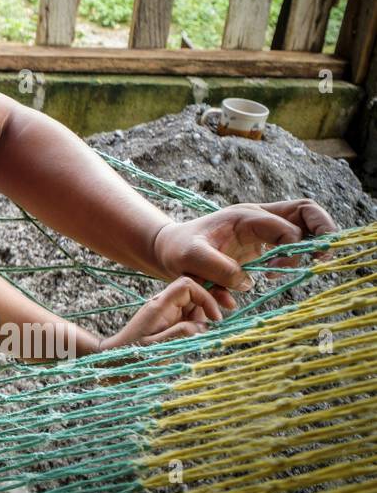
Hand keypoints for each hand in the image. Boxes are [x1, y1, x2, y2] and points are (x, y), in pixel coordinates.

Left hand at [103, 276, 225, 348]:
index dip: (206, 296)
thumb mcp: (156, 346)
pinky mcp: (166, 323)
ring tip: (192, 341)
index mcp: (159, 306)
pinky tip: (187, 343)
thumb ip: (179, 333)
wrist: (113, 360)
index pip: (187, 285)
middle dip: (206, 310)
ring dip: (201, 322)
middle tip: (208, 331)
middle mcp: (163, 305)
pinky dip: (194, 329)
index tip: (216, 318)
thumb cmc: (131, 356)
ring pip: (193, 308)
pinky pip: (186, 319)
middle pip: (193, 295)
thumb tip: (201, 326)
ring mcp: (165, 313)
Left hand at [151, 198, 338, 306]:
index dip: (293, 249)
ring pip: (303, 225)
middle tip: (321, 258)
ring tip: (303, 266)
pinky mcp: (261, 244)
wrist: (169, 249)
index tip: (276, 272)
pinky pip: (291, 243)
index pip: (286, 225)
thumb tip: (248, 281)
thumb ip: (217, 269)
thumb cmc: (178, 250)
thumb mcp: (189, 259)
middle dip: (322, 230)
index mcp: (245, 217)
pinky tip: (273, 275)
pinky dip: (296, 257)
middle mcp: (258, 219)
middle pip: (305, 211)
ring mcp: (262, 230)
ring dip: (312, 244)